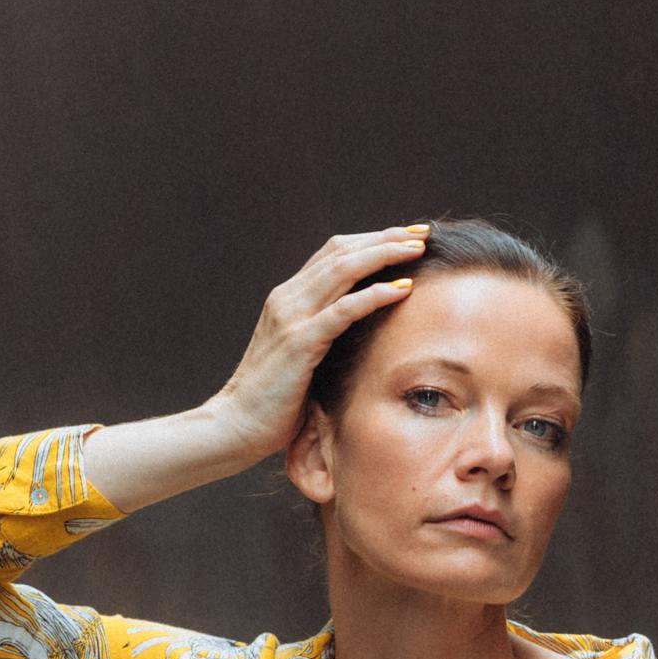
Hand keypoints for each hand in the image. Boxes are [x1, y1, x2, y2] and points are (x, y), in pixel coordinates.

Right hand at [212, 226, 430, 462]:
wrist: (235, 425)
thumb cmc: (273, 400)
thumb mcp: (301, 357)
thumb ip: (322, 335)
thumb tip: (360, 333)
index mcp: (288, 299)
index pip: (333, 253)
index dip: (372, 240)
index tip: (407, 236)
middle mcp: (288, 299)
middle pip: (342, 251)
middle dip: (385, 238)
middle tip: (422, 233)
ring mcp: (291, 318)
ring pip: (343, 270)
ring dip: (384, 256)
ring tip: (418, 250)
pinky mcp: (300, 343)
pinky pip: (343, 310)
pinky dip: (375, 295)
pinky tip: (403, 289)